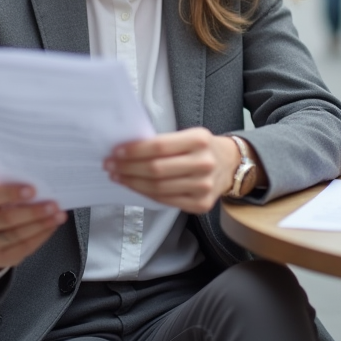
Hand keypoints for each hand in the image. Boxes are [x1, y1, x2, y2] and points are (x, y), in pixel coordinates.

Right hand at [0, 183, 66, 277]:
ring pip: (17, 235)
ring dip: (42, 224)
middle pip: (6, 218)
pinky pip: (23, 247)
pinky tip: (52, 226)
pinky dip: (41, 236)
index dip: (11, 193)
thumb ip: (11, 188)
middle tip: (53, 205)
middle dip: (33, 212)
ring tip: (59, 216)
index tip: (33, 189)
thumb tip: (41, 187)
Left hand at [104, 128, 239, 213]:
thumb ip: (164, 142)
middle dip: (128, 168)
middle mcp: (204, 163)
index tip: (116, 152)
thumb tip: (127, 150)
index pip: (160, 146)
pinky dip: (146, 194)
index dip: (135, 150)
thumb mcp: (188, 136)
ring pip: (159, 188)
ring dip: (133, 182)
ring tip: (118, 176)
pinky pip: (166, 200)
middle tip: (110, 165)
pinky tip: (134, 187)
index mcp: (199, 140)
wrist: (229, 165)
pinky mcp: (201, 204)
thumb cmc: (201, 148)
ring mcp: (204, 186)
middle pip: (157, 169)